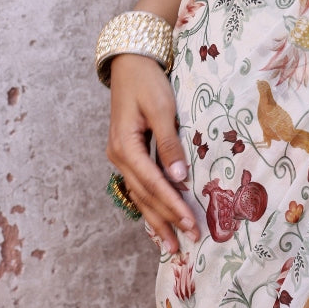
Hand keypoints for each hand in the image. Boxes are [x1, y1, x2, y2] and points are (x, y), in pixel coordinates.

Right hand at [106, 53, 198, 252]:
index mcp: (125, 147)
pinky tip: (158, 219)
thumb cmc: (147, 82)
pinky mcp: (128, 153)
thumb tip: (178, 177)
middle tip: (185, 245)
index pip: (152, 183)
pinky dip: (150, 203)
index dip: (171, 205)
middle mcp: (119, 156)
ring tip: (171, 243)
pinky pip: (139, 184)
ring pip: (140, 194)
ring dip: (156, 219)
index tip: (189, 223)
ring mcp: (121, 156)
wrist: (130, 63)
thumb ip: (169, 143)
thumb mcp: (161, 109)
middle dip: (165, 220)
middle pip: (143, 195)